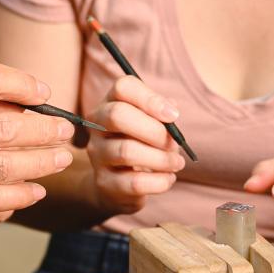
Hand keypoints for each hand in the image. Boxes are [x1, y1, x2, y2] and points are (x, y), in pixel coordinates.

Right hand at [0, 61, 75, 243]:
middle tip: (65, 129)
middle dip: (44, 128)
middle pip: (4, 126)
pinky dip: (19, 196)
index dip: (21, 82)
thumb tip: (17, 106)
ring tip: (59, 158)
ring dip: (40, 162)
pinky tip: (33, 189)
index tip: (42, 92)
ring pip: (5, 167)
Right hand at [85, 76, 185, 214]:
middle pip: (118, 115)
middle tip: (174, 144)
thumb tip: (172, 110)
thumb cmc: (140, 145)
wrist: (117, 184)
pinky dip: (159, 181)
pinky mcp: (104, 182)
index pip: (123, 88)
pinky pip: (134, 182)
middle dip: (155, 130)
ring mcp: (97, 154)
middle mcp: (97, 125)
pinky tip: (168, 178)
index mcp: (110, 103)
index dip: (150, 99)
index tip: (173, 116)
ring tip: (177, 163)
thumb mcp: (151, 124)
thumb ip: (162, 114)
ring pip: (126, 151)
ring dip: (161, 159)